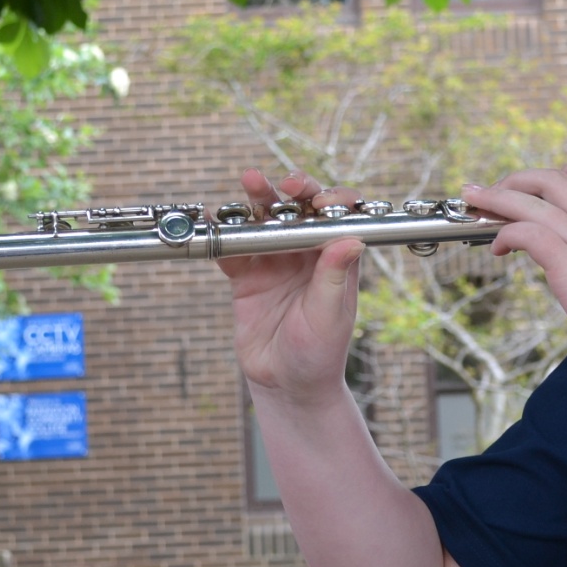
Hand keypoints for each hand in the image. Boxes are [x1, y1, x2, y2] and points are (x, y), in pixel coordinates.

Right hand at [221, 168, 364, 406]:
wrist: (286, 385)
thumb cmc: (318, 354)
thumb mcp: (329, 316)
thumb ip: (334, 277)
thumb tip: (352, 239)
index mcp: (333, 260)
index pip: (336, 219)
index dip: (331, 202)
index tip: (322, 202)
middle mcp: (305, 254)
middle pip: (299, 211)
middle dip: (293, 190)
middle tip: (284, 182)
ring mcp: (274, 262)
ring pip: (265, 221)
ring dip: (257, 200)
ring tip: (250, 181)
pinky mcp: (246, 277)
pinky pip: (232, 249)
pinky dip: (223, 233)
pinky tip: (214, 220)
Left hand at [460, 161, 566, 380]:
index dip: (563, 172)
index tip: (540, 189)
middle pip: (551, 178)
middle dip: (514, 180)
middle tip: (491, 194)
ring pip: (531, 200)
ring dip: (495, 199)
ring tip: (475, 206)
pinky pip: (527, 232)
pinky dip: (505, 234)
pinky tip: (498, 250)